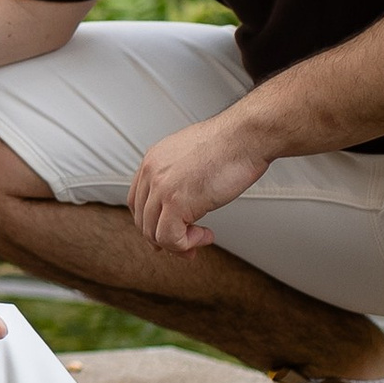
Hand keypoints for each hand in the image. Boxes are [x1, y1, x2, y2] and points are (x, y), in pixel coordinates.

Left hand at [127, 109, 271, 254]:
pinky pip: (169, 239)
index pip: (138, 201)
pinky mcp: (176, 202)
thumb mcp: (193, 157)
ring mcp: (161, 188)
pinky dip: (186, 245)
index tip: (167, 234)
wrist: (246, 137)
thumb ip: (179, 176)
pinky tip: (205, 235)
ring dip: (178, 244)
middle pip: (143, 220)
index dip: (151, 222)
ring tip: (201, 237)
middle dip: (165, 239)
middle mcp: (152, 172)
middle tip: (188, 246)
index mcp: (153, 160)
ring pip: (154, 233)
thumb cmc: (231, 144)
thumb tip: (183, 201)